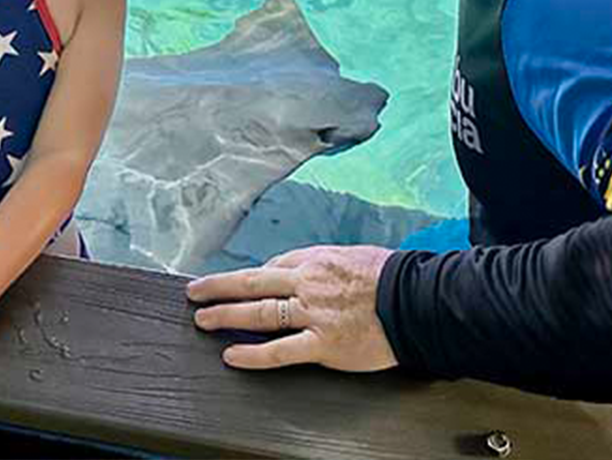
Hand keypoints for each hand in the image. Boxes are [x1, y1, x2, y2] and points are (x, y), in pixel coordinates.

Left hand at [187, 245, 396, 371]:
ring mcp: (312, 314)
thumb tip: (300, 269)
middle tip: (195, 292)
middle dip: (219, 287)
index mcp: (317, 260)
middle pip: (252, 283)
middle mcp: (307, 284)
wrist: (416, 300)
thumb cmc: (393, 277)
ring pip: (258, 313)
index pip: (274, 265)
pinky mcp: (322, 344)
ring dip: (225, 315)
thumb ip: (325, 263)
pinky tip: (232, 355)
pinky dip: (253, 354)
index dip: (254, 276)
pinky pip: (280, 350)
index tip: (240, 282)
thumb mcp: (354, 255)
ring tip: (203, 319)